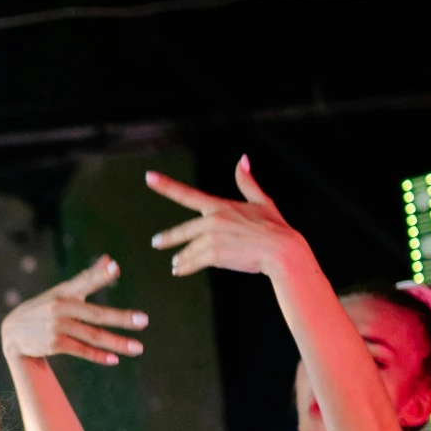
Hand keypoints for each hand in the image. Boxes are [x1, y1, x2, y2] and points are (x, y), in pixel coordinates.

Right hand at [0, 257, 146, 366]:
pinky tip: (114, 359)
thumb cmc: (44, 308)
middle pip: (96, 314)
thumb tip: (110, 260)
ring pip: (92, 336)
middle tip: (143, 320)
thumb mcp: (62, 291)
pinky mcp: (54, 344)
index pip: (84, 281)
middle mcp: (61, 308)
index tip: (114, 267)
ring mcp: (57, 327)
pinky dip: (98, 356)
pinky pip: (81, 350)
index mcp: (64, 292)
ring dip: (116, 343)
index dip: (99, 274)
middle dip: (121, 318)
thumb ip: (88, 277)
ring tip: (138, 348)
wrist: (13, 332)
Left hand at [147, 156, 303, 279]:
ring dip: (181, 259)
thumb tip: (242, 159)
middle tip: (156, 243)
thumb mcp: (262, 201)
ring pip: (188, 250)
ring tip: (176, 265)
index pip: (187, 194)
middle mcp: (212, 220)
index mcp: (220, 206)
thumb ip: (247, 182)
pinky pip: (193, 262)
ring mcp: (212, 238)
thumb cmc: (275, 227)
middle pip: (183, 231)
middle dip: (168, 239)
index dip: (166, 185)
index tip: (148, 177)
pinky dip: (185, 267)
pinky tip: (180, 271)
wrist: (282, 251)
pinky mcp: (214, 254)